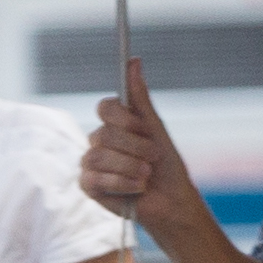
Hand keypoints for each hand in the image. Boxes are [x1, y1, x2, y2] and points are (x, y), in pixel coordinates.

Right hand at [82, 62, 199, 225]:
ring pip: (97, 156)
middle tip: (154, 159)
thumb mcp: (156, 129)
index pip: (105, 108)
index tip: (146, 129)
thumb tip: (133, 60)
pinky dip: (121, 183)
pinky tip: (137, 188)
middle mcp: (99, 141)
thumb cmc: (166, 166)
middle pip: (104, 133)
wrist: (173, 201)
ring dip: (130, 167)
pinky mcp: (88, 185)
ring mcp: (91, 163)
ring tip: (147, 176)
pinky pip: (94, 178)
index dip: (125, 119)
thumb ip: (140, 97)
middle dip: (135, 147)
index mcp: (115, 125)